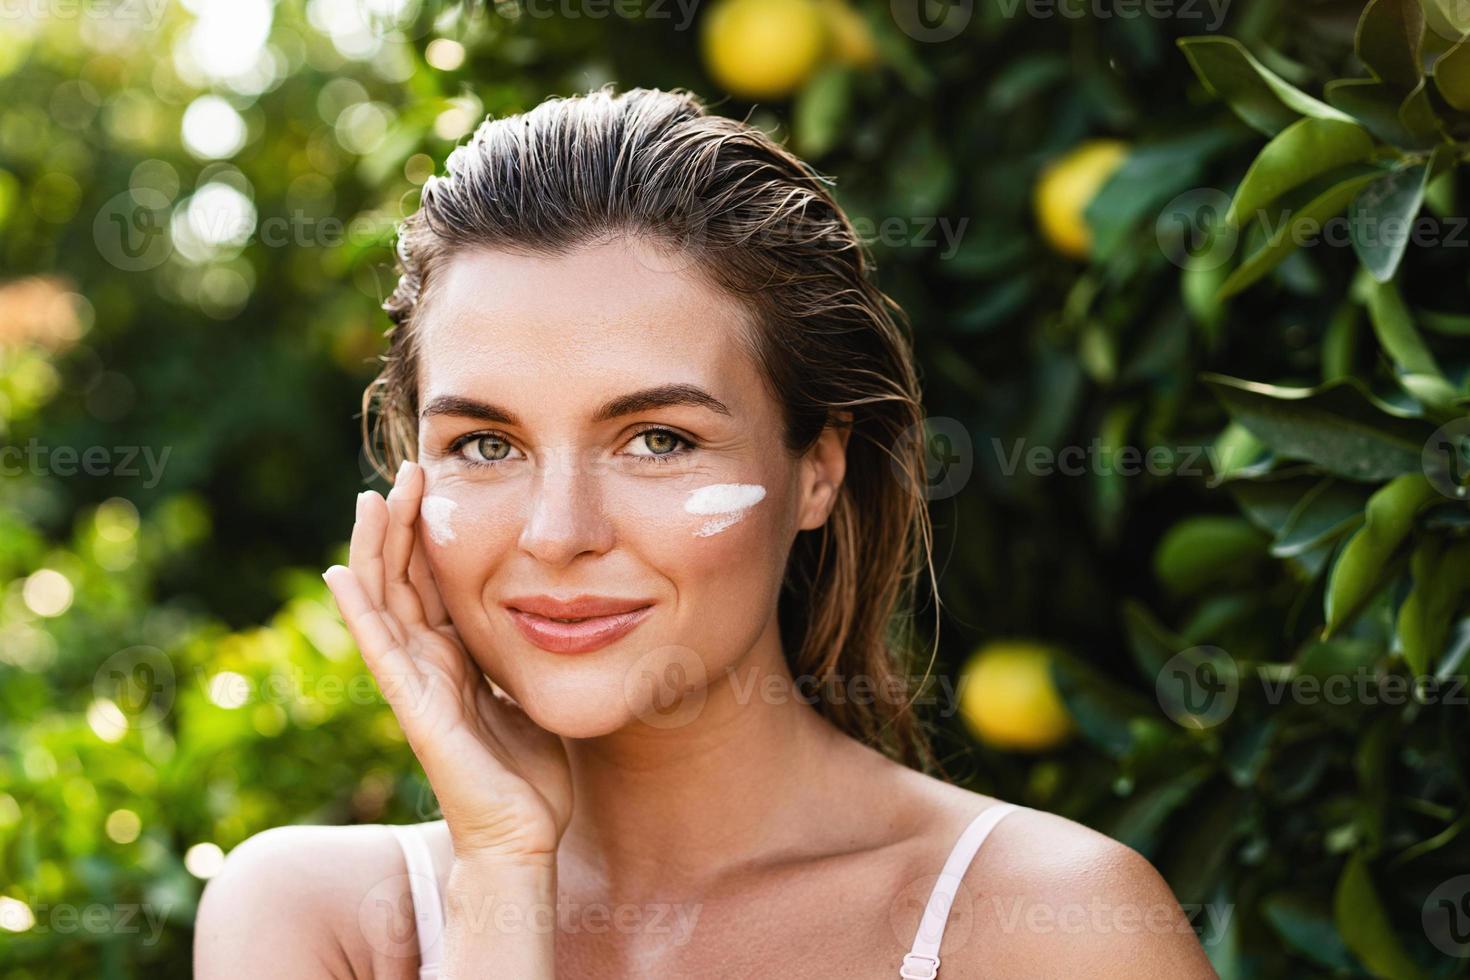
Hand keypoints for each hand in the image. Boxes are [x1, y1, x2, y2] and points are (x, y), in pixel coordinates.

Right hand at [323, 460, 571, 863]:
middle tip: (407, 469)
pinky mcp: (415, 708)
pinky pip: (381, 650)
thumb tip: (546, 620)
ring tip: (372, 497)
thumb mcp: (528, 695)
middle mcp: (428, 665)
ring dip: (377, 549)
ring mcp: (415, 685)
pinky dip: (359, 610)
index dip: (428, 535)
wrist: (521, 837)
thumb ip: (520, 659)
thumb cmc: (529, 777)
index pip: (432, 584)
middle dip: (402, 524)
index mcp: (455, 660)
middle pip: (403, 580)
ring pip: (385, 602)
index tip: (434, 484)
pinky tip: (339, 573)